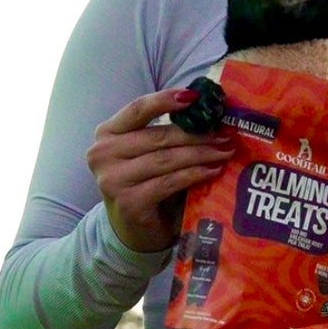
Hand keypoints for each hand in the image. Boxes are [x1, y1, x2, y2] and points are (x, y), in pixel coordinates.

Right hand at [86, 87, 235, 252]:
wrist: (133, 231)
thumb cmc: (146, 186)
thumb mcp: (149, 154)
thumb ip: (167, 134)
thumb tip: (210, 115)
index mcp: (107, 133)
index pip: (137, 109)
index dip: (165, 100)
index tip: (195, 97)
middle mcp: (103, 154)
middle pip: (157, 136)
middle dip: (196, 134)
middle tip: (225, 133)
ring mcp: (113, 179)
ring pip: (165, 159)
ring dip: (200, 154)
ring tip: (224, 151)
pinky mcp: (129, 202)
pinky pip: (169, 182)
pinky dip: (194, 174)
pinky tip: (213, 170)